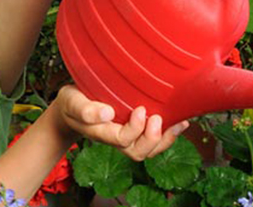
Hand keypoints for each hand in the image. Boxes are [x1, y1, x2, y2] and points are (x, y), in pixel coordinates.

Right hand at [52, 85, 189, 160]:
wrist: (72, 106)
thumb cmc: (73, 103)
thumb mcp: (72, 102)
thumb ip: (85, 109)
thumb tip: (107, 113)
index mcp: (102, 133)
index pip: (122, 139)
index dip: (136, 129)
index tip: (141, 109)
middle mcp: (116, 138)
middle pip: (138, 151)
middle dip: (152, 138)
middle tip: (156, 118)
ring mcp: (127, 136)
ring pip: (149, 150)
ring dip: (165, 139)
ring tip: (178, 123)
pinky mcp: (135, 129)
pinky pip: (154, 141)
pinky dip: (169, 134)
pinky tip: (180, 122)